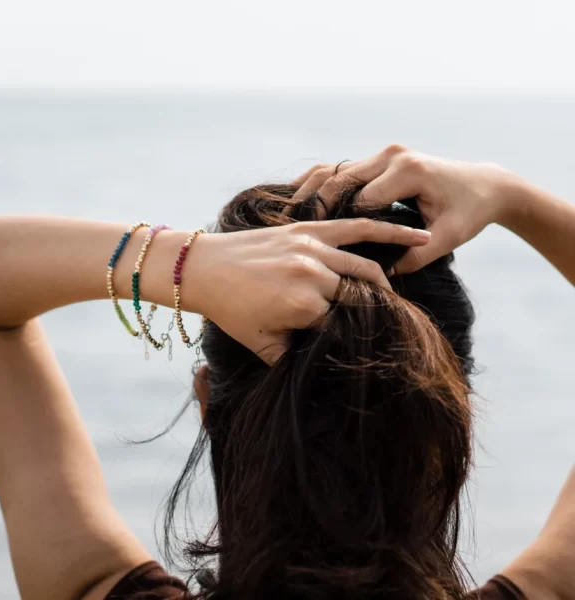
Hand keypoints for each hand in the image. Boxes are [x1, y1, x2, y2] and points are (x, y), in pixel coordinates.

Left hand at [187, 218, 430, 362]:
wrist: (202, 268)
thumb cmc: (229, 309)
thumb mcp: (261, 345)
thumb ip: (294, 360)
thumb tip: (322, 371)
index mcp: (304, 308)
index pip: (346, 328)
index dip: (354, 337)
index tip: (363, 343)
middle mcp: (313, 277)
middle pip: (362, 299)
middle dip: (373, 313)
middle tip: (381, 322)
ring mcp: (313, 249)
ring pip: (366, 268)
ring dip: (385, 283)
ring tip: (393, 296)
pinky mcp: (311, 229)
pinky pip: (358, 228)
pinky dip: (390, 229)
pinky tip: (419, 234)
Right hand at [291, 145, 521, 272]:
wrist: (483, 184)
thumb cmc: (469, 212)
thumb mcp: (448, 238)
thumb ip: (416, 257)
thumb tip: (381, 276)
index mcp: (408, 171)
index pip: (362, 200)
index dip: (342, 226)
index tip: (324, 252)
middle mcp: (391, 156)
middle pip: (339, 180)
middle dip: (317, 207)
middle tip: (296, 234)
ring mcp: (381, 154)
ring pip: (332, 170)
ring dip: (309, 192)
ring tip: (288, 216)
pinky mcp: (375, 159)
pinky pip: (336, 168)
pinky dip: (315, 183)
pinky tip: (294, 198)